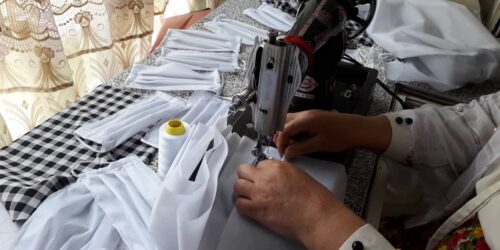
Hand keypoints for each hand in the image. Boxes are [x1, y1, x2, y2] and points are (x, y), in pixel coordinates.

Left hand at [234, 160, 364, 248]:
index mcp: (277, 167)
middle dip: (246, 176)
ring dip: (242, 190)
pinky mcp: (256, 210)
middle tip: (252, 184)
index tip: (264, 178)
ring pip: (237, 186)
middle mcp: (265, 177)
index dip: (261, 172)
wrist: (316, 216)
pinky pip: (239, 204)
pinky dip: (242, 204)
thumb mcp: (298, 174)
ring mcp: (259, 194)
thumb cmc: (314, 197)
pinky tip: (250, 206)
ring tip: (250, 196)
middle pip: (243, 170)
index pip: (259, 164)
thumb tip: (273, 176)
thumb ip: (282, 172)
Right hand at [274, 110, 391, 158]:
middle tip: (284, 149)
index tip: (283, 154)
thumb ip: (300, 148)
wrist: (357, 129)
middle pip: (284, 122)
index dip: (281, 142)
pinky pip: (298, 122)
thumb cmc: (341, 136)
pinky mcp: (313, 117)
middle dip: (281, 136)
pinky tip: (299, 141)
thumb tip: (287, 153)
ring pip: (290, 121)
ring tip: (291, 146)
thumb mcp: (319, 145)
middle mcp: (305, 114)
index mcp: (306, 119)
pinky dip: (294, 131)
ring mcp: (309, 114)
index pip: (284, 129)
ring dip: (287, 133)